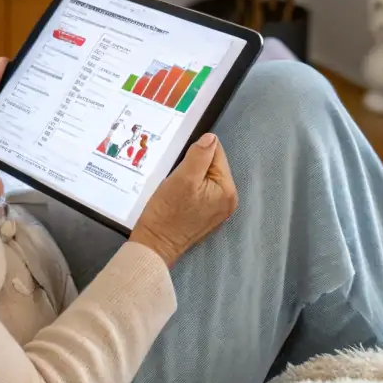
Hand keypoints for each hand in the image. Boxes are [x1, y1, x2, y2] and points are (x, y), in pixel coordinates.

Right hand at [130, 133, 236, 267]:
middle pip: (211, 166)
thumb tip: (211, 137)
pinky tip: (176, 196)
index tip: (180, 163)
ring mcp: (218, 209)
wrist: (154, 245)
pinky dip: (188, 189)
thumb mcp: (183, 178)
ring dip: (189, 176)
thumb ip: (199, 155)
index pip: (216, 154)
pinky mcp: (206, 215)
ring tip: (175, 187)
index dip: (196, 153)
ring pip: (204, 178)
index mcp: (228, 190)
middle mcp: (228, 200)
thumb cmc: (167, 212)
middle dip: (193, 166)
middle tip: (176, 177)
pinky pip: (200, 191)